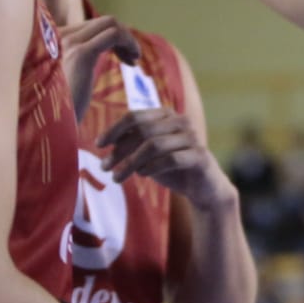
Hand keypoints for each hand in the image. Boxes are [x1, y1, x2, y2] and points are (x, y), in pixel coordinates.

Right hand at [56, 15, 140, 121]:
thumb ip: (71, 64)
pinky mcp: (81, 53)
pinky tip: (133, 62)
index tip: (122, 56)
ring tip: (134, 59)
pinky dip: (129, 43)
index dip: (111, 37)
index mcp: (50, 40)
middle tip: (132, 58)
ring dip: (128, 38)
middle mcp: (56, 36)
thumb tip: (89, 56)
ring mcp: (68, 42)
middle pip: (101, 22)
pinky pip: (114, 34)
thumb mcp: (62, 81)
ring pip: (110, 23)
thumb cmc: (55, 112)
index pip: (89, 26)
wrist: (46, 128)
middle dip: (122, 36)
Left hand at [96, 107, 234, 206]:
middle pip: (142, 131)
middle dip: (119, 150)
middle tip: (104, 167)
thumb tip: (104, 142)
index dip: (114, 129)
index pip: (135, 116)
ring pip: (154, 145)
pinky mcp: (200, 156)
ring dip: (131, 162)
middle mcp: (181, 121)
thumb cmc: (173, 167)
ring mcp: (192, 137)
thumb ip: (131, 144)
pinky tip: (142, 176)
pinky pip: (171, 159)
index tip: (98, 145)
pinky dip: (152, 167)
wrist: (204, 188)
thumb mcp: (148, 154)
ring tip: (117, 177)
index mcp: (167, 115)